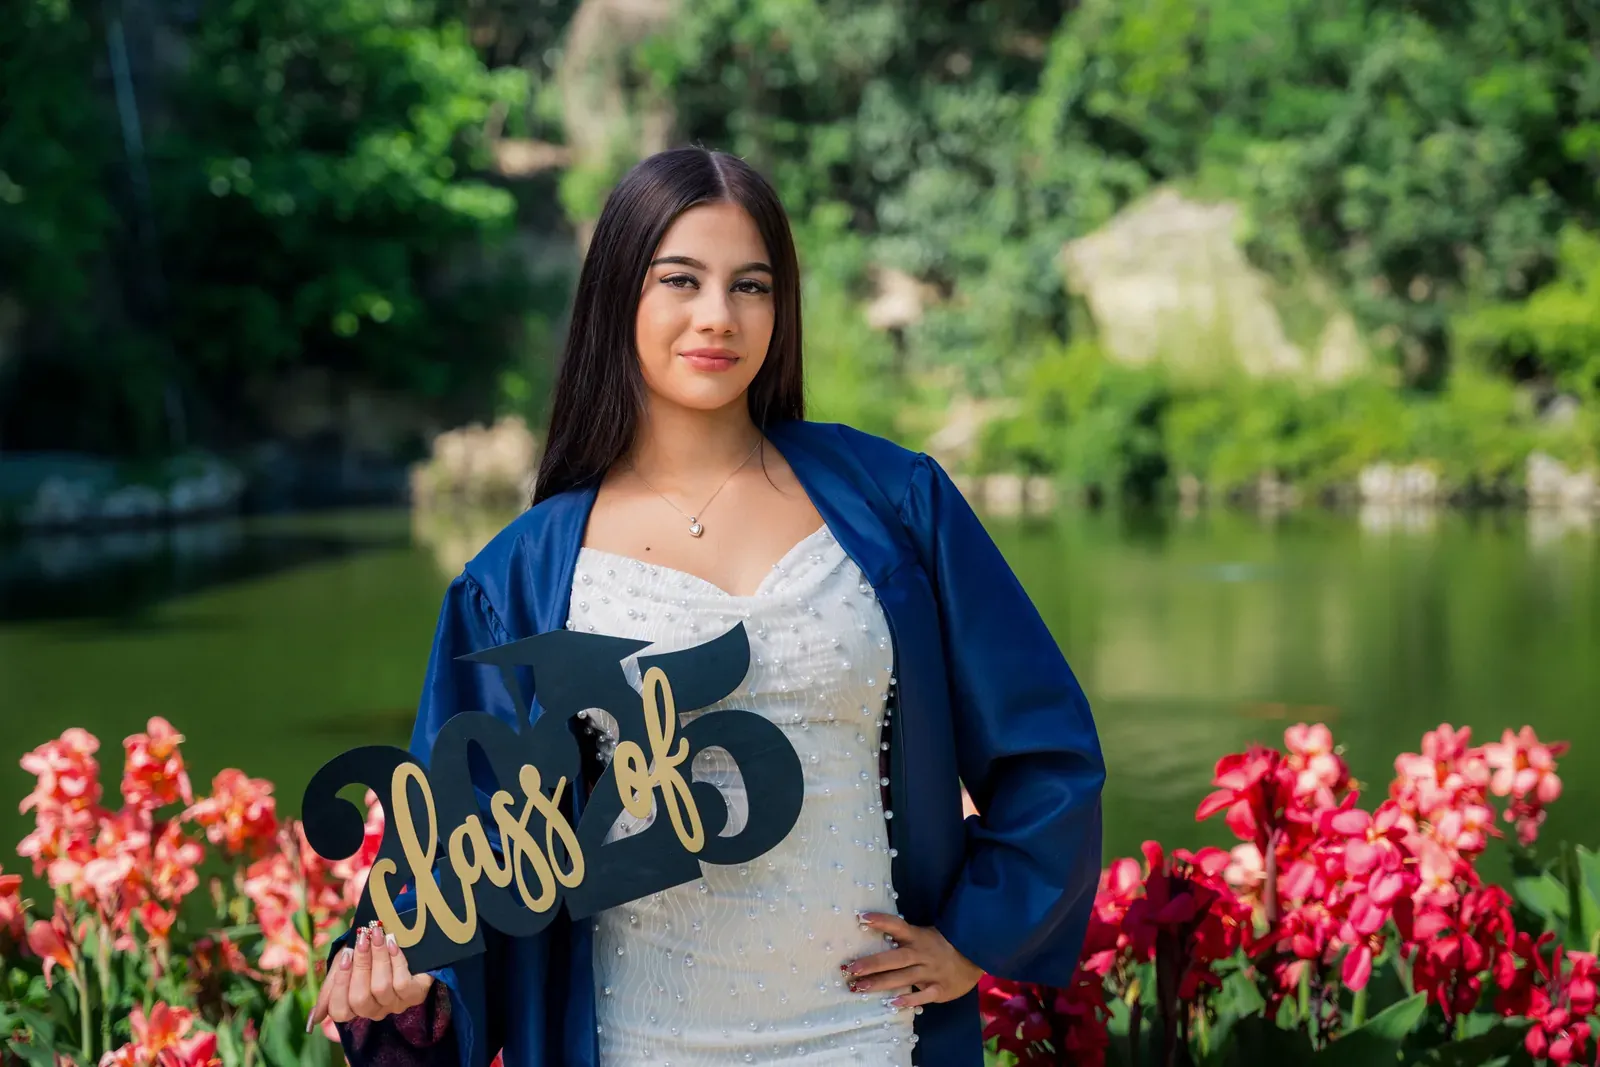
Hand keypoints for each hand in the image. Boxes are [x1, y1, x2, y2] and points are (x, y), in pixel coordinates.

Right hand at [308, 921, 434, 1031]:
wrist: (400, 938)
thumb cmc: (366, 955)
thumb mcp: (344, 966)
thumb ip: (330, 988)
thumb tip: (314, 1019)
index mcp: (353, 1007)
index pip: (339, 1010)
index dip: (341, 983)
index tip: (346, 955)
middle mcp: (374, 1011)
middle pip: (360, 998)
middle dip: (361, 964)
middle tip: (363, 938)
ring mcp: (395, 1005)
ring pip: (381, 988)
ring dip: (379, 957)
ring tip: (378, 935)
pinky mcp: (415, 995)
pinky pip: (402, 983)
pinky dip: (396, 961)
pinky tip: (393, 943)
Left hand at [841, 912, 982, 1009]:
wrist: (975, 956)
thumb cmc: (942, 945)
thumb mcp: (925, 935)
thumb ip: (904, 938)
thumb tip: (873, 932)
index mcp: (918, 937)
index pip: (897, 926)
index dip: (881, 921)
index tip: (861, 918)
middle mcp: (922, 954)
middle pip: (893, 958)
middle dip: (871, 963)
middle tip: (849, 968)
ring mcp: (930, 972)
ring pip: (902, 977)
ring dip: (880, 983)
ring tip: (859, 987)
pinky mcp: (939, 988)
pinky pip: (923, 995)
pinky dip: (909, 999)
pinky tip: (892, 1003)